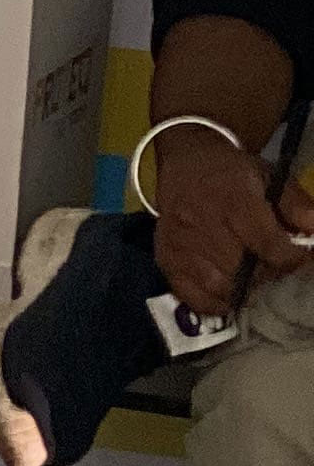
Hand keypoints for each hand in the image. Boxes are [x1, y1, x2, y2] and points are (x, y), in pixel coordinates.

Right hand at [149, 124, 307, 318]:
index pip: (269, 245)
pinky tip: (226, 293)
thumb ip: (297, 206)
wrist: (186, 164)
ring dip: (242, 290)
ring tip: (252, 280)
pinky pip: (191, 295)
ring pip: (219, 286)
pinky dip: (213, 302)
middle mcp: (201, 223)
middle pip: (244, 270)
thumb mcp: (271, 177)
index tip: (302, 260)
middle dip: (268, 275)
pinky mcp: (165, 257)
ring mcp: (180, 244)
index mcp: (233, 201)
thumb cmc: (234, 175)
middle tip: (275, 269)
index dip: (293, 259)